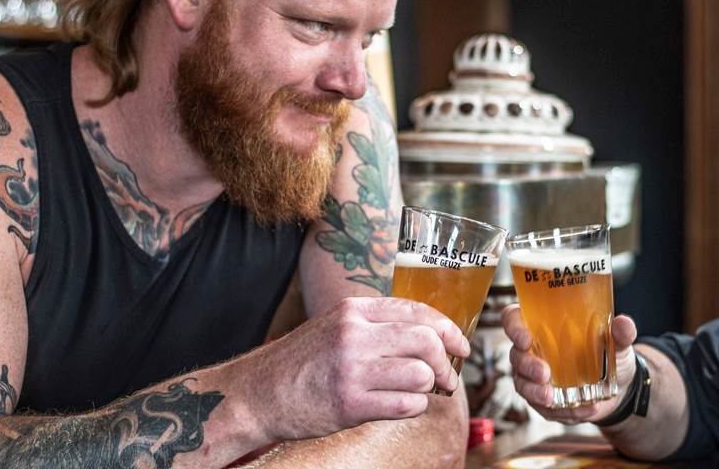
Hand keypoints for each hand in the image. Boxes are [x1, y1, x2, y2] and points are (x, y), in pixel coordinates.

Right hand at [254, 296, 471, 440]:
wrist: (258, 394)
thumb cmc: (302, 363)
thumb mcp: (335, 327)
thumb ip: (376, 325)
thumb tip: (430, 334)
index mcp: (353, 311)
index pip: (417, 311)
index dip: (449, 329)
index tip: (461, 346)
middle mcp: (354, 335)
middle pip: (426, 341)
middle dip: (445, 363)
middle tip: (447, 378)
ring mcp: (352, 369)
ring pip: (421, 374)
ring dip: (429, 388)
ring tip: (420, 394)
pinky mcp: (350, 403)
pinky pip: (407, 404)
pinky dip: (415, 407)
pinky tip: (401, 406)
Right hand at [502, 304, 637, 423]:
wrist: (619, 387)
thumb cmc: (610, 355)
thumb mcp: (618, 343)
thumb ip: (621, 333)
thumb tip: (622, 324)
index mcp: (543, 327)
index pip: (514, 319)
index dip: (513, 326)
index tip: (525, 338)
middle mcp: (533, 351)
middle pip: (516, 355)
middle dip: (527, 366)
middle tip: (544, 373)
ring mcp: (535, 378)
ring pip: (523, 385)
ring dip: (535, 393)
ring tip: (552, 398)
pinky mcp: (545, 401)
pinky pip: (544, 409)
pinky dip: (563, 412)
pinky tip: (583, 410)